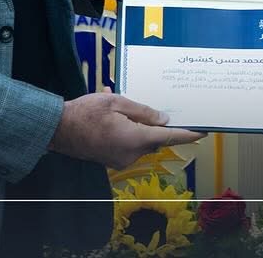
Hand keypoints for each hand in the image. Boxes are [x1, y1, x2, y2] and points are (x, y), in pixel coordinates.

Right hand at [49, 92, 204, 169]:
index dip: (188, 134)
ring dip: (144, 130)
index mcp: (134, 139)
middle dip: (161, 127)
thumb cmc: (86, 112)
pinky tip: (123, 120)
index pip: (168, 138)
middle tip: (166, 109)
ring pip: (143, 143)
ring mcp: (121, 161)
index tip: (204, 131)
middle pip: (155, 140)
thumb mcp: (116, 102)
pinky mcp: (113, 161)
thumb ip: (143, 112)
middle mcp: (131, 154)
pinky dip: (133, 135)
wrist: (58, 130)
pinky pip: (131, 147)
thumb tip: (164, 120)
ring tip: (135, 111)